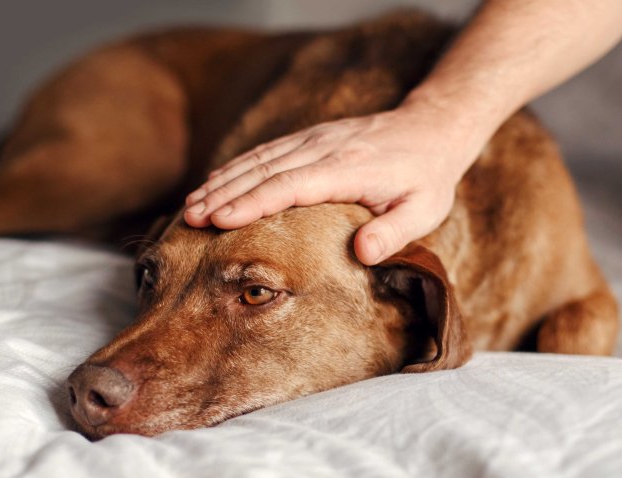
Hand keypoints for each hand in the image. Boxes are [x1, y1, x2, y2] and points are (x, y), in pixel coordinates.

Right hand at [183, 103, 475, 264]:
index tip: (219, 220)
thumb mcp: (424, 210)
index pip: (289, 186)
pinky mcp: (310, 137)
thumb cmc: (427, 177)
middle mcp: (323, 149)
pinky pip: (267, 151)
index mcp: (347, 169)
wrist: (431, 128)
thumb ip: (394, 232)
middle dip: (223, 194)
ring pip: (259, 159)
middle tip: (190, 218)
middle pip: (263, 171)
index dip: (252, 203)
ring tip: (192, 205)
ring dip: (223, 181)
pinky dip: (238, 167)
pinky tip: (216, 182)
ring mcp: (314, 139)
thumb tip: (362, 254)